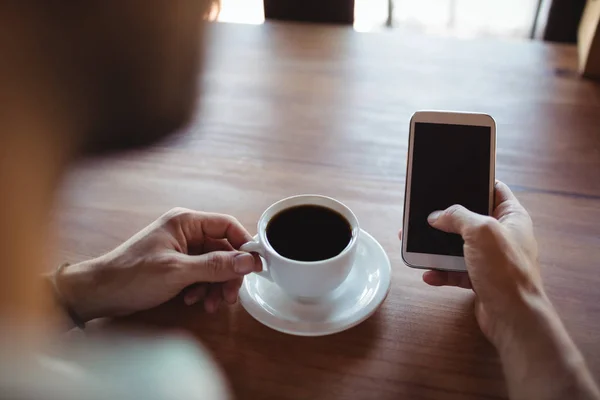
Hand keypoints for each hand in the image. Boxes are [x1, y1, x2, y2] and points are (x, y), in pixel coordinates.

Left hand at [54, 208, 260, 320]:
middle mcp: (186, 231)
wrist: (99, 293)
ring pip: (214, 264)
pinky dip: (202, 288)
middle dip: (228, 273)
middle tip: (229, 297)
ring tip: (210, 305)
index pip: (227, 225)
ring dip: (216, 285)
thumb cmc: (133, 276)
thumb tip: (249, 261)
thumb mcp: (178, 271)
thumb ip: (216, 265)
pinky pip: (201, 274)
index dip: (244, 244)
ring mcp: (181, 248)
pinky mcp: (176, 265)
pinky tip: (192, 301)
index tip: (256, 267)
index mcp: (186, 222)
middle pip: (223, 248)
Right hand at [401, 181, 599, 399]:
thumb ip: (457, 216)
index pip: (495, 189)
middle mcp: (502, 236)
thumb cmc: (506, 271)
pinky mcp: (480, 279)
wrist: (513, 317)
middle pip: (469, 219)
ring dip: (437, 247)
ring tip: (415, 244)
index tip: (453, 179)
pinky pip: (454, 270)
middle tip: (424, 214)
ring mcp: (490, 259)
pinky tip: (428, 273)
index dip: (475, 182)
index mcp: (512, 217)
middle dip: (446, 219)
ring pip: (458, 246)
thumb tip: (437, 217)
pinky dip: (440, 272)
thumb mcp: (481, 231)